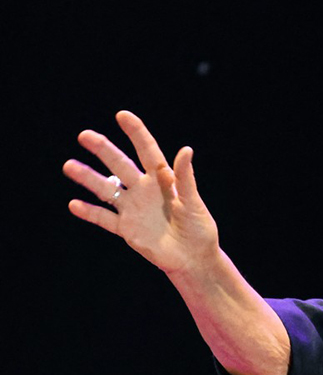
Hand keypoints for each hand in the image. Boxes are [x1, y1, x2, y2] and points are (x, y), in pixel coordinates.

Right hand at [64, 111, 220, 276]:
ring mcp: (133, 209)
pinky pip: (104, 219)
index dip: (136, 133)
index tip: (123, 115)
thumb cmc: (200, 230)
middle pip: (121, 165)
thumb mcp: (194, 203)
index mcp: (163, 181)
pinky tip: (74, 204)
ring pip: (107, 189)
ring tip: (69, 165)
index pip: (148, 152)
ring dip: (88, 178)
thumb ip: (185, 179)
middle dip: (104, 150)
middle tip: (85, 135)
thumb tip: (186, 149)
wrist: (194, 259)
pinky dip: (90, 213)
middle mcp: (144, 191)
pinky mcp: (127, 230)